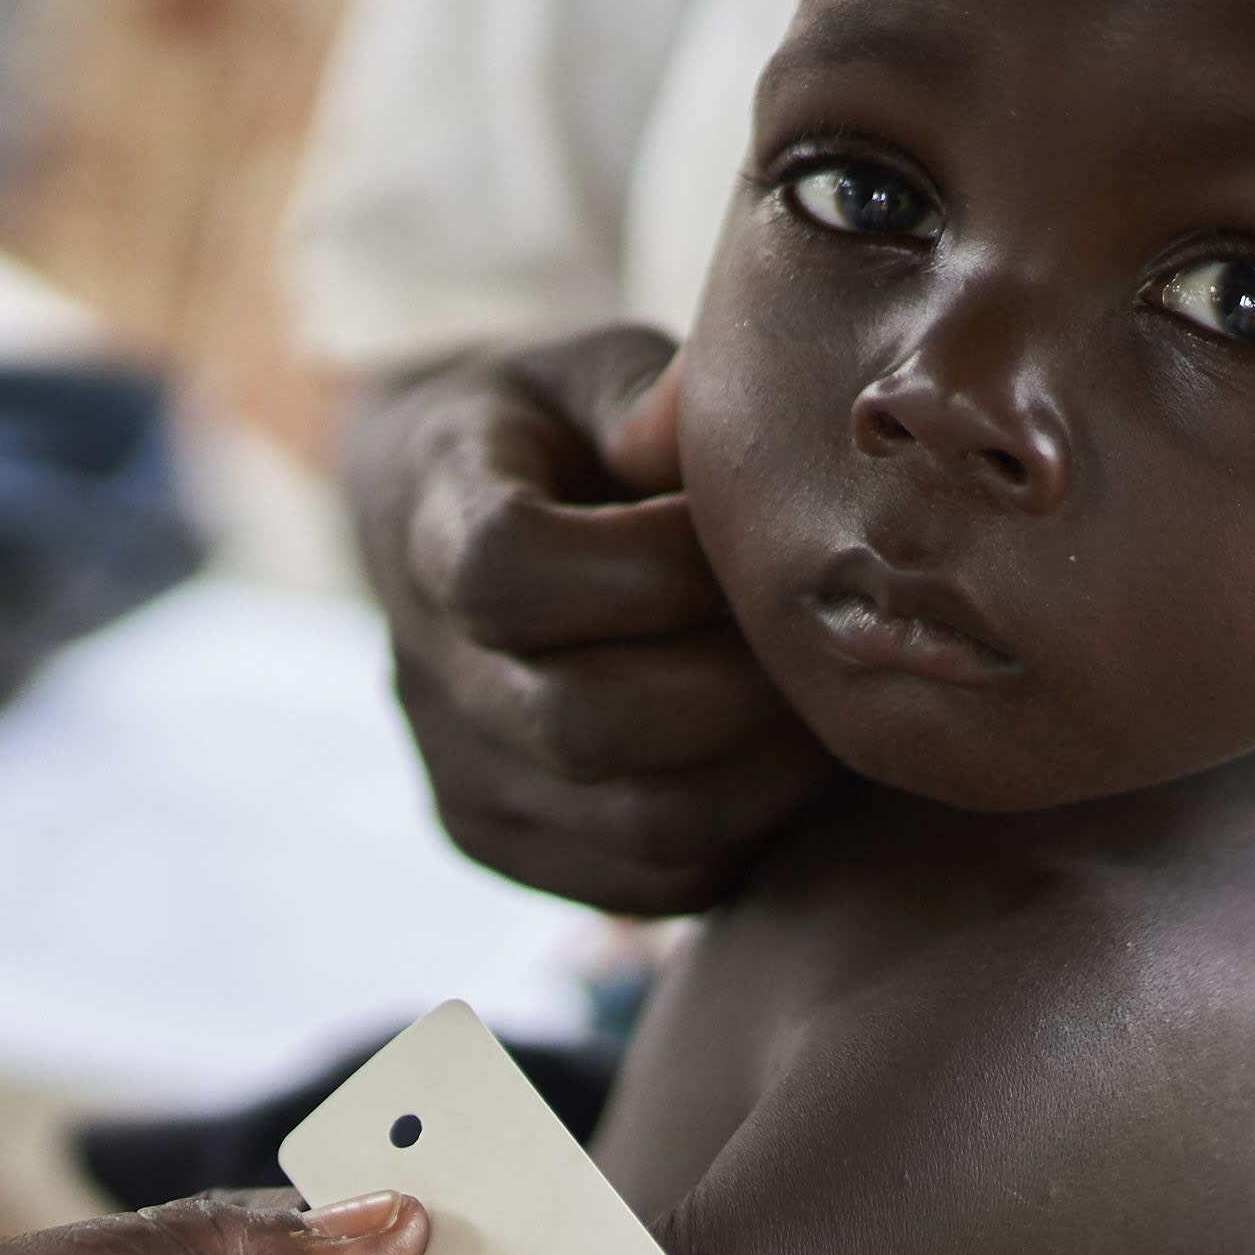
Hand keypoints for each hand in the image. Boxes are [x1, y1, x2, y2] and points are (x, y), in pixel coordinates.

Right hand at [352, 330, 828, 913]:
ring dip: (764, 775)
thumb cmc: (562, 431)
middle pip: (582, 722)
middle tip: (833, 640)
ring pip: (633, 822)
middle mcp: (421, 664)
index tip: (739, 527)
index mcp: (429, 516)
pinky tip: (781, 761)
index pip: (510, 572)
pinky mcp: (498, 840)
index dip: (653, 563)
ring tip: (827, 708)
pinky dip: (739, 835)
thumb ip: (657, 397)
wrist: (452, 518)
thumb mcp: (596, 372)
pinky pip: (643, 881)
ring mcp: (452, 768)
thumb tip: (740, 408)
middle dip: (743, 685)